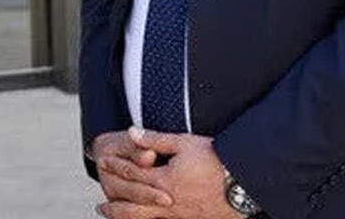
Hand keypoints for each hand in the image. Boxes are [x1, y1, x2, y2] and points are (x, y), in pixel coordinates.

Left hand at [97, 128, 238, 218]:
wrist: (244, 183)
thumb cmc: (215, 159)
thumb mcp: (184, 143)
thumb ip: (155, 140)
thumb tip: (131, 133)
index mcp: (163, 180)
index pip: (133, 174)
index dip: (116, 168)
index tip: (103, 164)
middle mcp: (168, 202)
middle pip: (134, 206)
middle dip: (116, 207)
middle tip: (100, 208)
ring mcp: (180, 214)